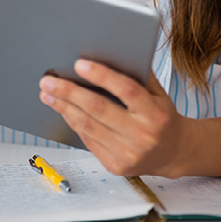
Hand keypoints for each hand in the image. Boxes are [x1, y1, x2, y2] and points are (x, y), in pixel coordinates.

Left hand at [38, 59, 187, 176]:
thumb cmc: (162, 118)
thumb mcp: (159, 95)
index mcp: (155, 114)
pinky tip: (63, 110)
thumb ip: (138, 77)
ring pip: (88, 126)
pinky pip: (88, 140)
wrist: (173, 154)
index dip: (101, 76)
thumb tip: (106, 56)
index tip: (79, 64)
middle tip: (49, 81)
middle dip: (69, 92)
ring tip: (47, 94)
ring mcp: (128, 153)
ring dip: (64, 108)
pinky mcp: (115, 166)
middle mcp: (142, 135)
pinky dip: (73, 122)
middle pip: (98, 109)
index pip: (126, 90)